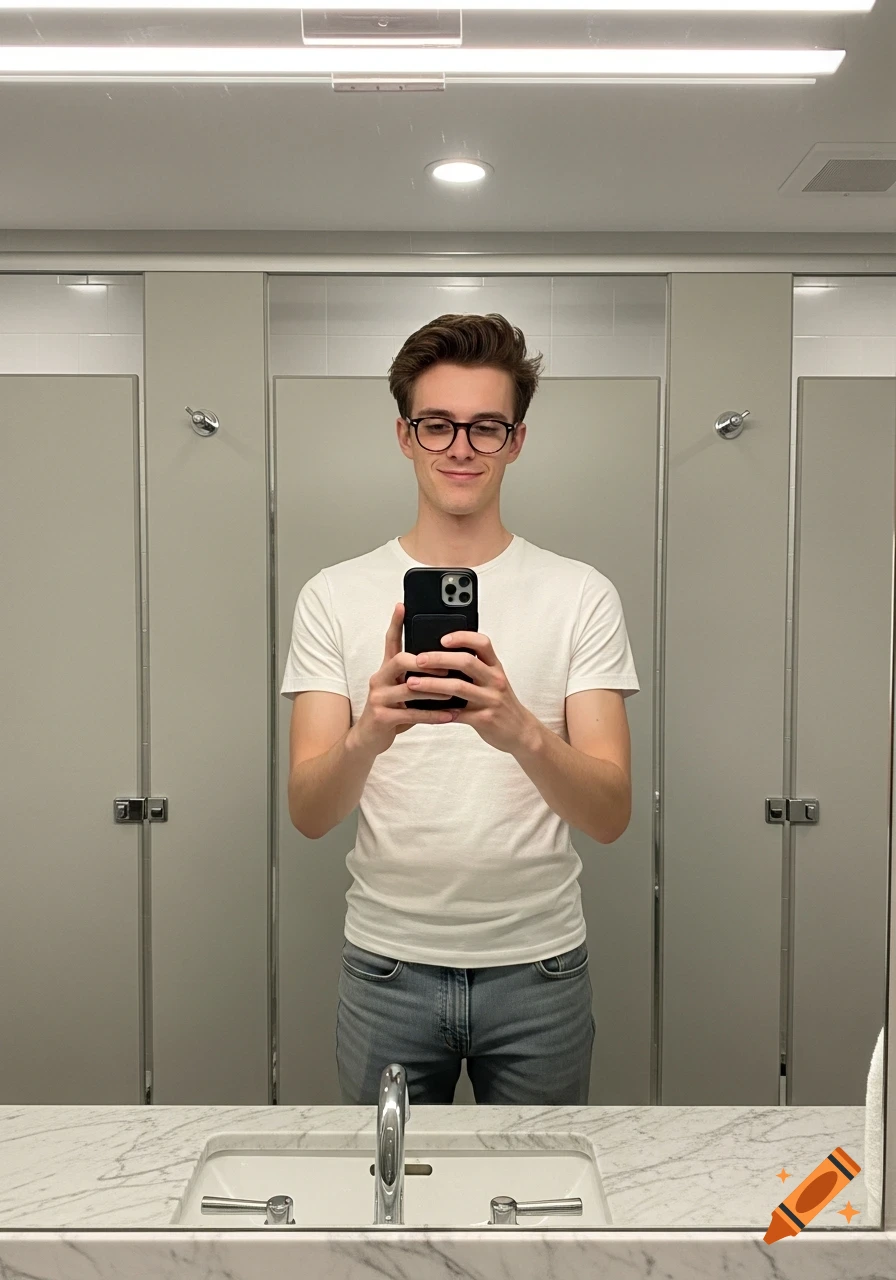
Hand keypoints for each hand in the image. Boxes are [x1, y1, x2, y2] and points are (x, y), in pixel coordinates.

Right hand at [352, 603, 459, 756]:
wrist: (369, 738)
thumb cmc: (393, 710)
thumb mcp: (402, 689)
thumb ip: (416, 675)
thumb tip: (446, 662)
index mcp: (386, 669)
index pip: (390, 641)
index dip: (396, 623)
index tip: (403, 606)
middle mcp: (379, 679)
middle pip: (399, 660)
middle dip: (425, 662)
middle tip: (446, 668)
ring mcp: (379, 698)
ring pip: (409, 688)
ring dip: (434, 690)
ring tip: (455, 692)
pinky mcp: (382, 717)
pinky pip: (412, 714)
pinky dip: (433, 715)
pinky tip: (450, 715)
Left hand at [407, 630, 538, 754]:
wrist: (521, 731)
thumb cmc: (501, 702)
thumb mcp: (493, 680)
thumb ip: (475, 668)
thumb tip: (441, 655)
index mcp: (495, 667)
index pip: (482, 643)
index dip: (462, 637)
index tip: (442, 638)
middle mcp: (495, 680)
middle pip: (466, 662)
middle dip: (439, 659)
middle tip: (418, 660)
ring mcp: (491, 700)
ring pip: (458, 687)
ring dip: (432, 684)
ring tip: (412, 683)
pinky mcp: (484, 719)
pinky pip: (457, 714)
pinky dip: (438, 711)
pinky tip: (423, 709)